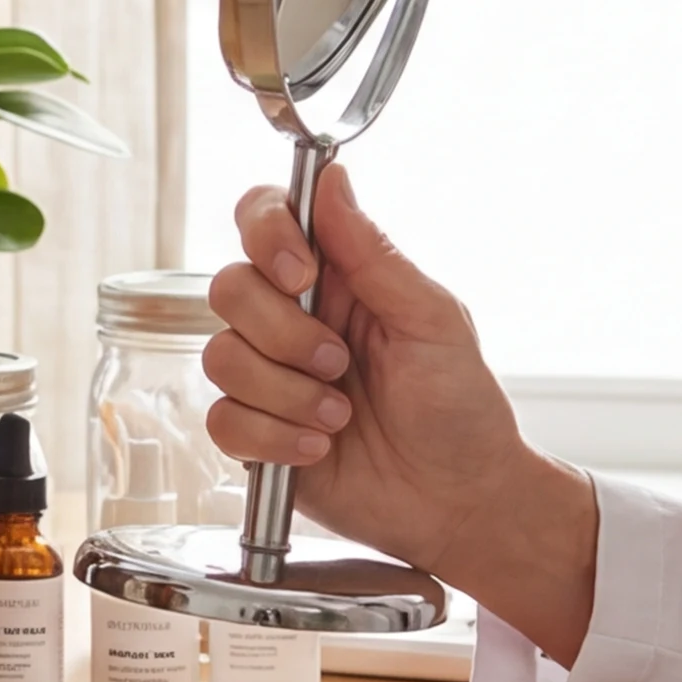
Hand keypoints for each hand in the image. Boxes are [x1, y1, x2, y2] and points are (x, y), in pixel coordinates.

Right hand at [205, 164, 590, 637]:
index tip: (300, 273)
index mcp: (336, 277)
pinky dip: (273, 437)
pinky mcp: (255, 434)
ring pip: (220, 357)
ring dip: (286, 393)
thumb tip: (333, 180)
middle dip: (283, 333)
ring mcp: (269, 376)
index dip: (265, 234)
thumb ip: (375, 254)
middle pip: (229, 287)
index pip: (265, 217)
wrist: (460, 502)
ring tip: (340, 416)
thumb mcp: (434, 321)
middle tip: (339, 363)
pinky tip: (318, 447)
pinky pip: (222, 420)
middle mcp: (292, 319)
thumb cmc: (461, 408)